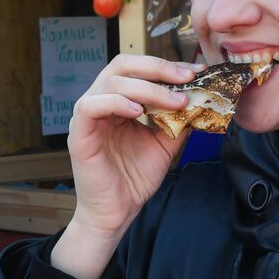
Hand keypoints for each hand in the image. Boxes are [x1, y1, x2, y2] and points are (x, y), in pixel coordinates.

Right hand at [52, 56, 198, 278]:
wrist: (117, 212)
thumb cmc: (134, 179)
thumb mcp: (165, 143)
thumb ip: (178, 120)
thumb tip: (201, 99)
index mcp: (117, 101)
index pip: (137, 69)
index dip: (165, 66)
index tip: (195, 72)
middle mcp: (99, 102)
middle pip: (122, 65)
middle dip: (158, 68)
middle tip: (187, 77)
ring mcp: (86, 116)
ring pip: (111, 83)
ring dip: (147, 88)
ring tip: (175, 101)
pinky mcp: (78, 134)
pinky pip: (91, 106)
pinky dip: (117, 102)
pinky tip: (140, 111)